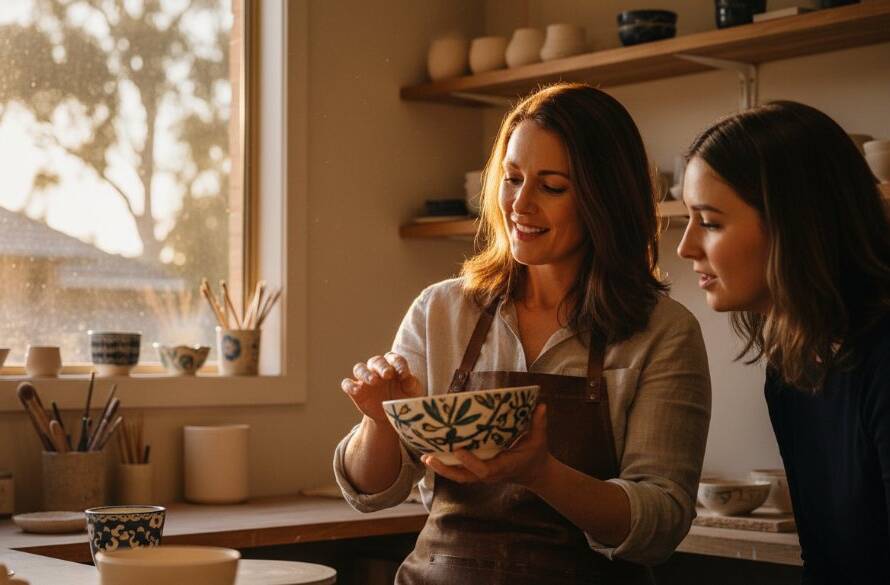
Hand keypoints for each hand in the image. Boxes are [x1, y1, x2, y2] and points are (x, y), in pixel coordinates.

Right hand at [341, 352, 421, 422]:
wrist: (392, 416)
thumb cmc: (405, 398)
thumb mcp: (413, 392)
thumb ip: (411, 383)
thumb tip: (408, 378)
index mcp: (393, 365)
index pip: (395, 359)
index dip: (399, 364)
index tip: (404, 374)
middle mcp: (377, 369)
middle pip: (376, 361)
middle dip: (382, 367)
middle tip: (387, 374)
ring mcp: (365, 379)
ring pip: (360, 369)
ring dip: (366, 373)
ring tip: (373, 380)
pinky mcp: (355, 391)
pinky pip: (347, 384)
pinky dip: (350, 386)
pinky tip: (356, 391)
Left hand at [421, 404, 551, 488]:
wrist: (535, 473)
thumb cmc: (535, 455)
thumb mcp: (540, 440)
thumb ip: (539, 423)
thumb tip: (541, 405)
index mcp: (503, 467)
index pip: (484, 469)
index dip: (470, 462)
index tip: (458, 450)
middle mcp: (489, 474)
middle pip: (464, 477)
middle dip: (445, 469)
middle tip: (428, 456)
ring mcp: (482, 475)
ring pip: (458, 476)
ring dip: (441, 468)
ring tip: (425, 455)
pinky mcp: (478, 472)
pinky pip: (459, 471)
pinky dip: (446, 465)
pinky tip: (432, 454)